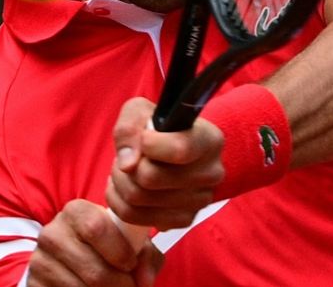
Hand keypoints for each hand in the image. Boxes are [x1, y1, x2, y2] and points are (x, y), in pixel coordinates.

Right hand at [27, 199, 162, 286]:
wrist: (71, 261)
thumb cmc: (107, 248)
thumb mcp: (128, 243)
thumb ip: (145, 255)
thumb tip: (144, 279)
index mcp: (75, 211)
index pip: (95, 228)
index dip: (119, 252)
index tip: (131, 266)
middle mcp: (52, 232)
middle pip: (93, 269)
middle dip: (120, 285)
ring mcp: (40, 260)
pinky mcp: (34, 284)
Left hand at [106, 97, 224, 229]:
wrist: (169, 153)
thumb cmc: (157, 128)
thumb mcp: (141, 112)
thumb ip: (130, 128)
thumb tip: (128, 164)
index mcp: (210, 140)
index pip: (180, 149)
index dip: (149, 144)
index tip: (143, 139)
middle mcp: (211, 173)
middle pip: (150, 177)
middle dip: (125, 166)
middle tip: (126, 157)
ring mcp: (200, 200)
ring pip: (138, 199)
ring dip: (120, 182)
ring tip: (125, 171)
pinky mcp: (184, 219)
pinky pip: (135, 217)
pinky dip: (120, 201)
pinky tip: (127, 187)